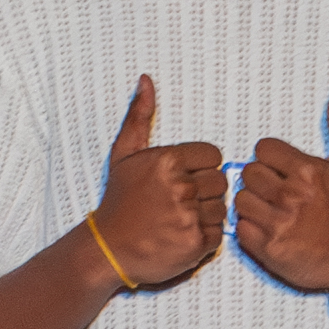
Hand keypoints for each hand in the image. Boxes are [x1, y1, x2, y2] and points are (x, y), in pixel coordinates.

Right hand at [94, 77, 228, 286]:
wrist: (106, 249)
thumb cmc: (119, 200)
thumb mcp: (124, 154)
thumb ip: (140, 116)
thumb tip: (147, 79)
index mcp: (168, 161)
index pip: (213, 156)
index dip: (200, 168)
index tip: (181, 178)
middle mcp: (180, 187)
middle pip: (220, 181)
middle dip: (204, 191)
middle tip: (178, 201)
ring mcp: (189, 217)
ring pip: (222, 207)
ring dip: (206, 214)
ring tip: (179, 218)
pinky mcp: (196, 244)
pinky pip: (219, 232)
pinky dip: (205, 236)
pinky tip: (182, 234)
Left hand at [237, 79, 328, 296]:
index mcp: (308, 171)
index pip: (263, 149)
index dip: (271, 159)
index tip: (283, 170)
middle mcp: (292, 196)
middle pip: (249, 173)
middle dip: (261, 181)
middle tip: (278, 192)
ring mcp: (279, 224)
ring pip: (240, 199)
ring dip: (253, 204)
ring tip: (272, 210)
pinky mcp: (268, 248)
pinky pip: (239, 227)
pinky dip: (250, 228)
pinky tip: (269, 228)